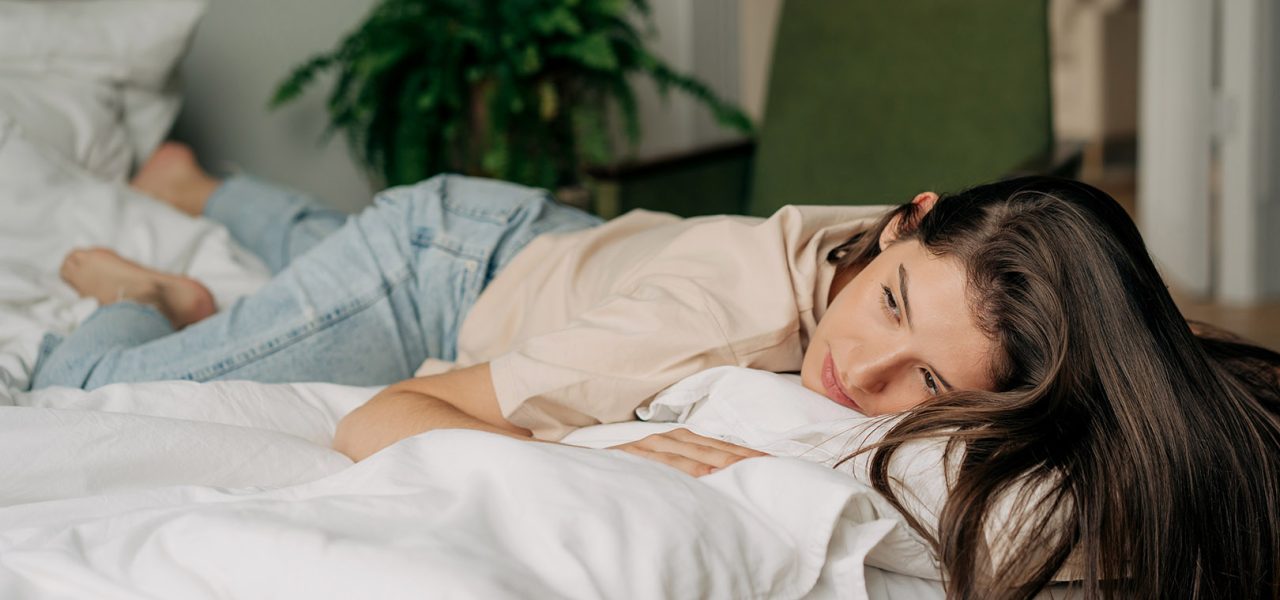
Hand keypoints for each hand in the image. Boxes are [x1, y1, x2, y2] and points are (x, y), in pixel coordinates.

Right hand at [609, 428, 767, 476]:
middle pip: (713, 448)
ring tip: (751, 470)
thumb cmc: (623, 472)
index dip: (744, 452)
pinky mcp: (638, 457)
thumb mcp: (656, 467)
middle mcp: (666, 439)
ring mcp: (652, 447)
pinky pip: (669, 464)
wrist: (580, 470)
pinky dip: (691, 469)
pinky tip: (710, 476)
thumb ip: (682, 469)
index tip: (770, 461)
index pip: (717, 445)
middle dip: (743, 457)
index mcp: (674, 440)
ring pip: (696, 454)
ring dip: (724, 462)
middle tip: (772, 466)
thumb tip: (714, 479)